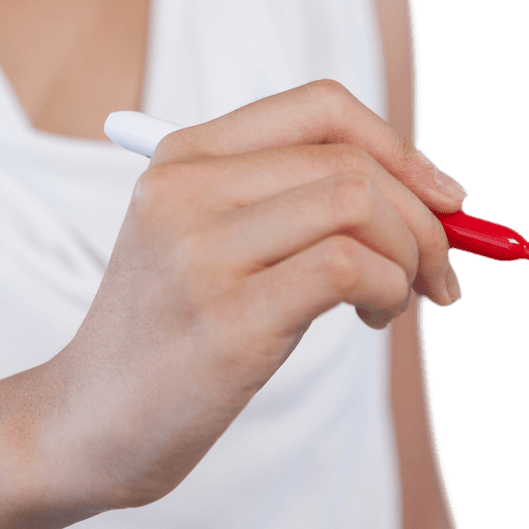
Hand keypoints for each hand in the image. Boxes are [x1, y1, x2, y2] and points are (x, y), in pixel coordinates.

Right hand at [38, 79, 466, 510]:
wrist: (89, 422)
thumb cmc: (164, 338)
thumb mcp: (203, 244)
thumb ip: (285, 203)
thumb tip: (424, 191)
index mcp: (178, 161)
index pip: (317, 107)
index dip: (397, 143)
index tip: (439, 196)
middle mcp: (182, 191)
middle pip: (348, 160)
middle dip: (425, 215)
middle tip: (439, 270)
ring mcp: (198, 253)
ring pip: (357, 203)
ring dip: (412, 254)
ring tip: (397, 301)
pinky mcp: (227, 319)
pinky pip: (349, 267)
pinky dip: (391, 289)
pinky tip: (375, 318)